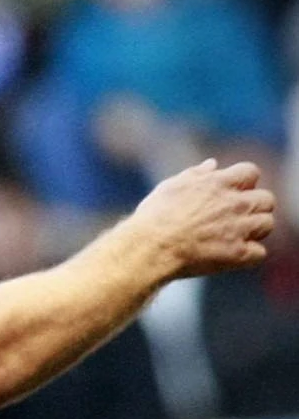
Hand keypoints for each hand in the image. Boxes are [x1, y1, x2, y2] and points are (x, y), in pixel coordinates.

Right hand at [130, 159, 277, 277]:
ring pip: (267, 224)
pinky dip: (248, 254)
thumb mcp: (171, 187)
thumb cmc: (154, 217)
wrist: (150, 247)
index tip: (233, 191)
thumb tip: (213, 164)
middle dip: (255, 206)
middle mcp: (235, 203)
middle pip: (266, 199)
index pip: (250, 172)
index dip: (245, 182)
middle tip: (236, 216)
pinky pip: (260, 252)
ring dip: (255, 229)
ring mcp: (239, 228)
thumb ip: (196, 174)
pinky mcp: (238, 253)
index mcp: (218, 183)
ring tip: (234, 235)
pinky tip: (231, 254)